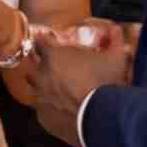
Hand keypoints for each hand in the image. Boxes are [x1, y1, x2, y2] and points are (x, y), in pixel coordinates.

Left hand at [26, 23, 133, 145]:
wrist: (102, 117)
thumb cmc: (106, 82)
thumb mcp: (116, 57)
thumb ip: (114, 39)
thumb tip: (116, 28)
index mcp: (54, 56)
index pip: (39, 42)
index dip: (45, 41)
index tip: (50, 42)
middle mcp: (42, 76)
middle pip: (31, 67)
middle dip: (39, 66)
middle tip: (52, 68)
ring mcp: (41, 98)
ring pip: (34, 90)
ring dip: (43, 88)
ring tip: (57, 91)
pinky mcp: (44, 118)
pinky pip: (43, 111)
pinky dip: (50, 109)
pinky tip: (62, 110)